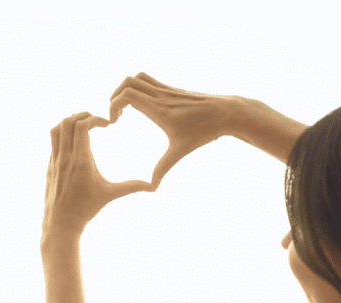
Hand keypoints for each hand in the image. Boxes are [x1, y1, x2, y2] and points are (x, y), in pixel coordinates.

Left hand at [42, 113, 152, 237]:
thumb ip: (131, 187)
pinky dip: (62, 135)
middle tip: (95, 120)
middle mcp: (65, 158)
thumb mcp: (110, 195)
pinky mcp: (49, 167)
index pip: (82, 126)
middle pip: (67, 122)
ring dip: (68, 122)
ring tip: (82, 125)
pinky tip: (74, 141)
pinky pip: (52, 142)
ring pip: (55, 130)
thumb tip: (153, 187)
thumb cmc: (86, 210)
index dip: (95, 118)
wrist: (61, 224)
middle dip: (82, 115)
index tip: (106, 124)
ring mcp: (54, 162)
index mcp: (80, 161)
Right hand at [109, 73, 236, 187]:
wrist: (227, 113)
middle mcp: (161, 95)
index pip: (128, 95)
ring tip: (125, 109)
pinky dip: (138, 89)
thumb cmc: (205, 131)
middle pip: (128, 82)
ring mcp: (167, 90)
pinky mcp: (173, 90)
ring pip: (138, 77)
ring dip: (126, 89)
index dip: (113, 105)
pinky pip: (149, 81)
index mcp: (159, 109)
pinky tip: (142, 107)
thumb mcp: (181, 151)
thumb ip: (163, 167)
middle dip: (115, 96)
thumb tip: (153, 187)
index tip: (114, 122)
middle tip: (116, 115)